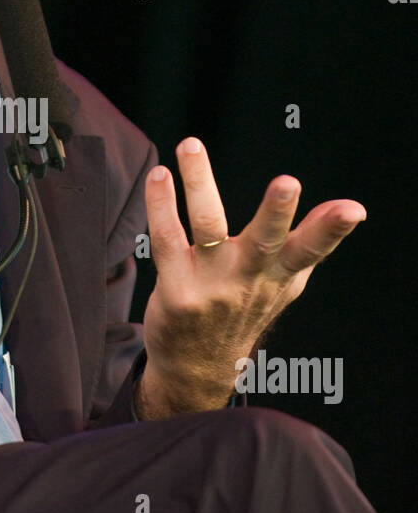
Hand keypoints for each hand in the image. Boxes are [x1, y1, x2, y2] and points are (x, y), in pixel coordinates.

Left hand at [135, 137, 365, 418]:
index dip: (331, 230)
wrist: (197, 366)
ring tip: (191, 146)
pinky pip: (167, 239)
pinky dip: (161, 205)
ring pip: (207, 227)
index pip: (310, 250)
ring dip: (199, 183)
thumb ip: (312, 246)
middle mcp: (248, 279)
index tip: (352, 210)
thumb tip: (351, 211)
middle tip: (288, 182)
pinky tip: (160, 176)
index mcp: (279, 274)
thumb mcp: (285, 284)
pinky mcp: (175, 287)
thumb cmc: (243, 311)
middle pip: (264, 241)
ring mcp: (211, 284)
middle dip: (277, 212)